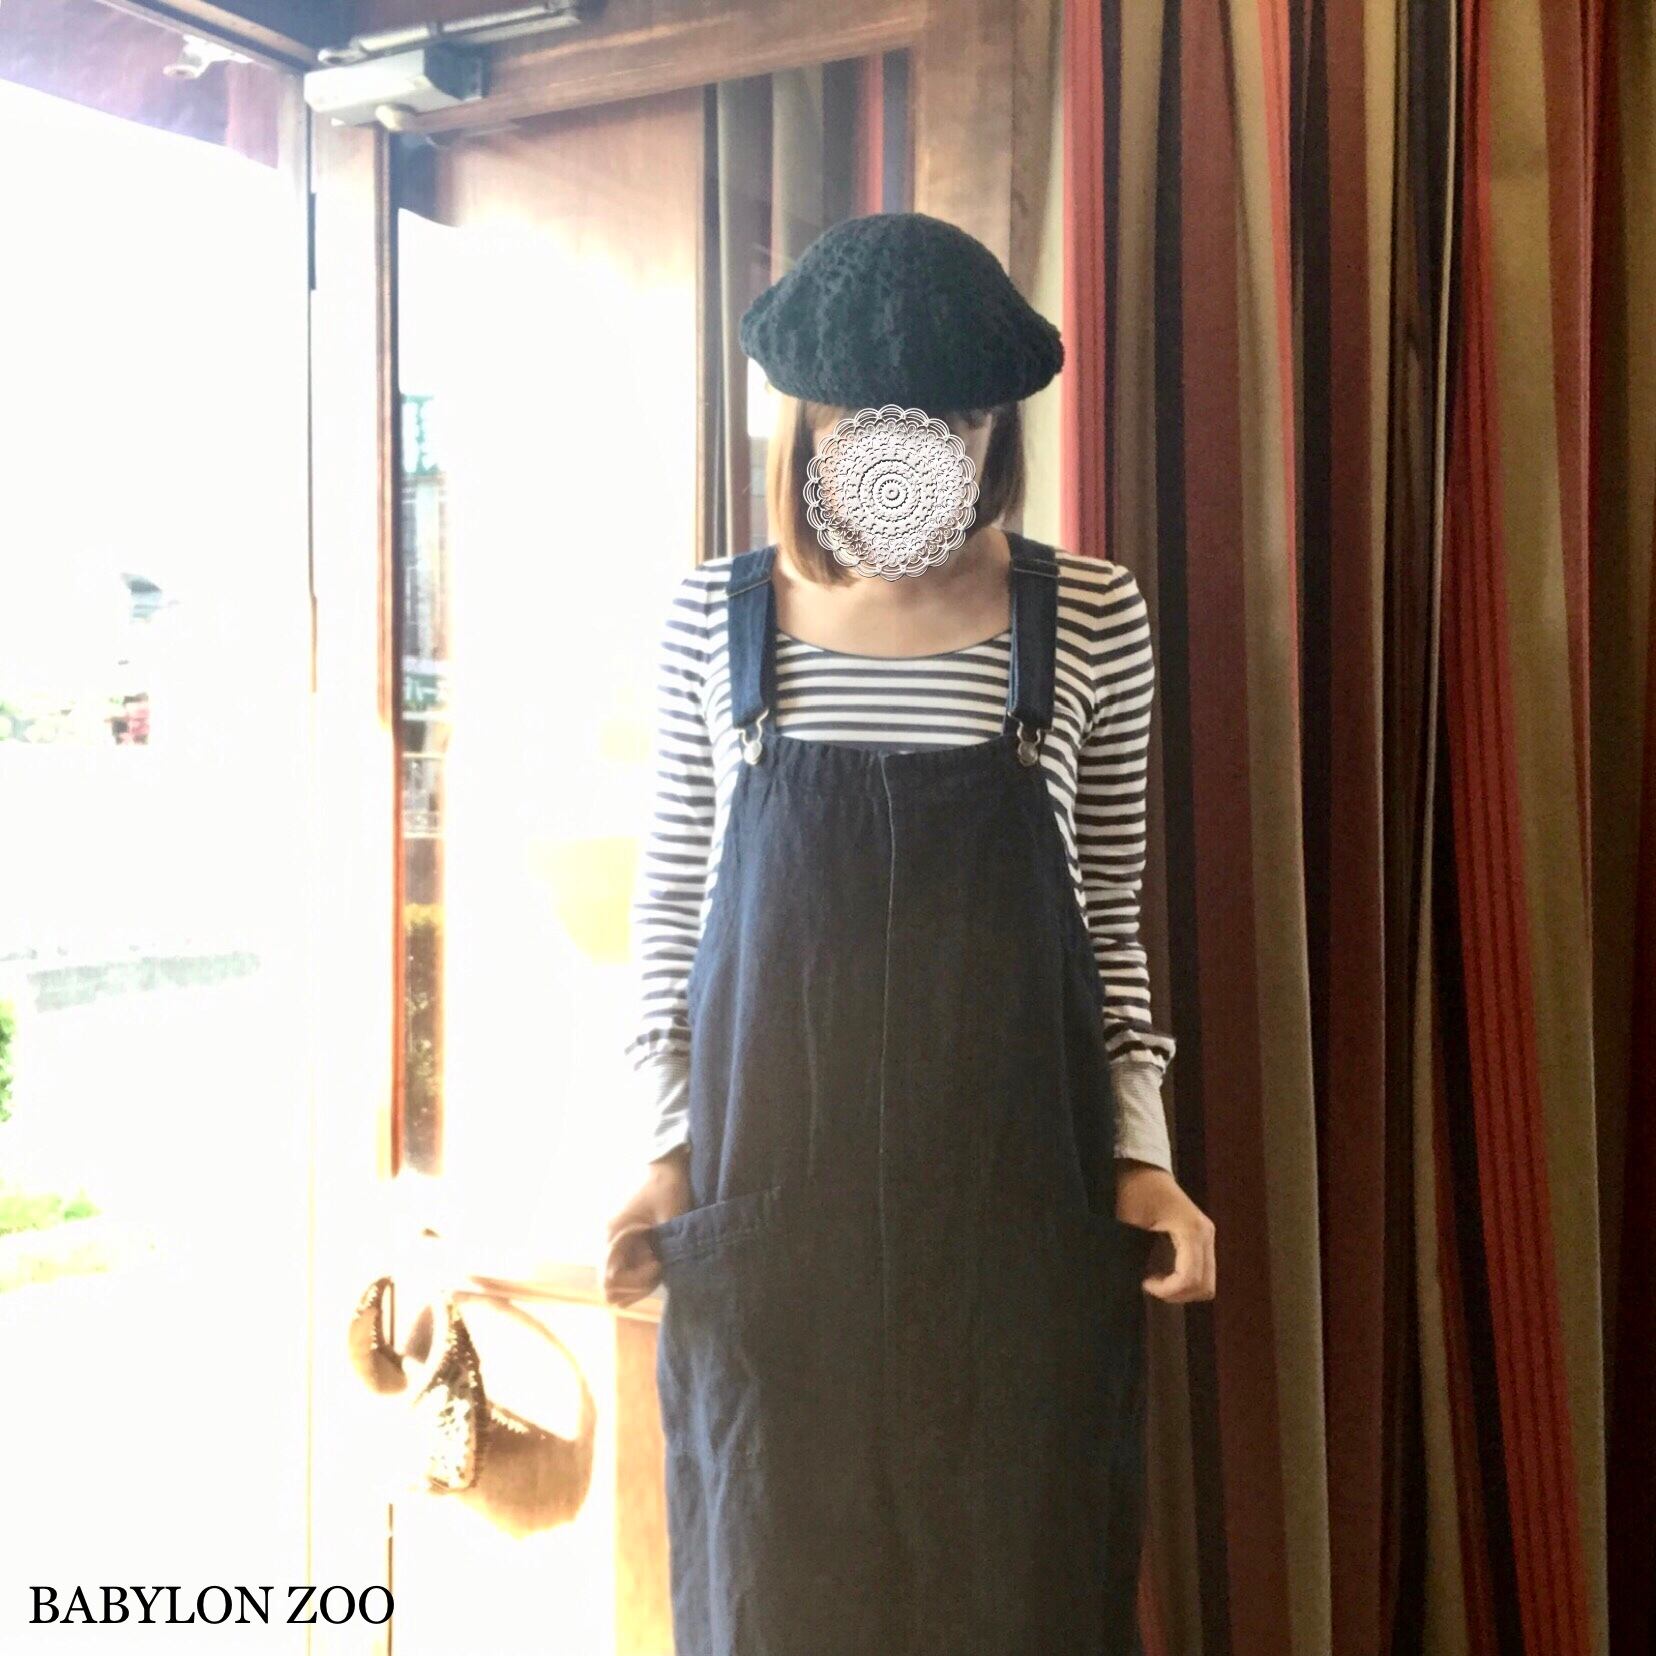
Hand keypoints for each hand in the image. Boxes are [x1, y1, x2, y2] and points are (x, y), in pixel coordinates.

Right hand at [601, 1148, 691, 1308]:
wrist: (667, 1166)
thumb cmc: (668, 1188)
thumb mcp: (670, 1218)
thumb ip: (663, 1249)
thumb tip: (659, 1275)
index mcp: (613, 1234)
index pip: (610, 1280)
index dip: (636, 1281)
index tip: (658, 1263)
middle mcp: (608, 1242)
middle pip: (609, 1289)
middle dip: (636, 1287)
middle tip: (659, 1267)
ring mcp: (615, 1244)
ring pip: (616, 1285)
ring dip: (638, 1284)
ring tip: (659, 1263)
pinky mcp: (624, 1245)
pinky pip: (623, 1272)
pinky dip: (639, 1277)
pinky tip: (657, 1261)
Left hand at [1115, 1161, 1215, 1302]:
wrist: (1140, 1165)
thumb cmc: (1133, 1189)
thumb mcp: (1128, 1222)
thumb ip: (1134, 1254)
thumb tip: (1134, 1282)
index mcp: (1191, 1230)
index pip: (1190, 1278)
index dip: (1167, 1291)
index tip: (1143, 1283)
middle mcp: (1206, 1234)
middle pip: (1205, 1286)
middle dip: (1176, 1294)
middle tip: (1149, 1286)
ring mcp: (1207, 1236)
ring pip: (1206, 1282)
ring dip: (1182, 1289)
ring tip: (1155, 1280)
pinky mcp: (1202, 1237)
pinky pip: (1202, 1270)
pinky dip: (1184, 1280)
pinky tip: (1161, 1272)